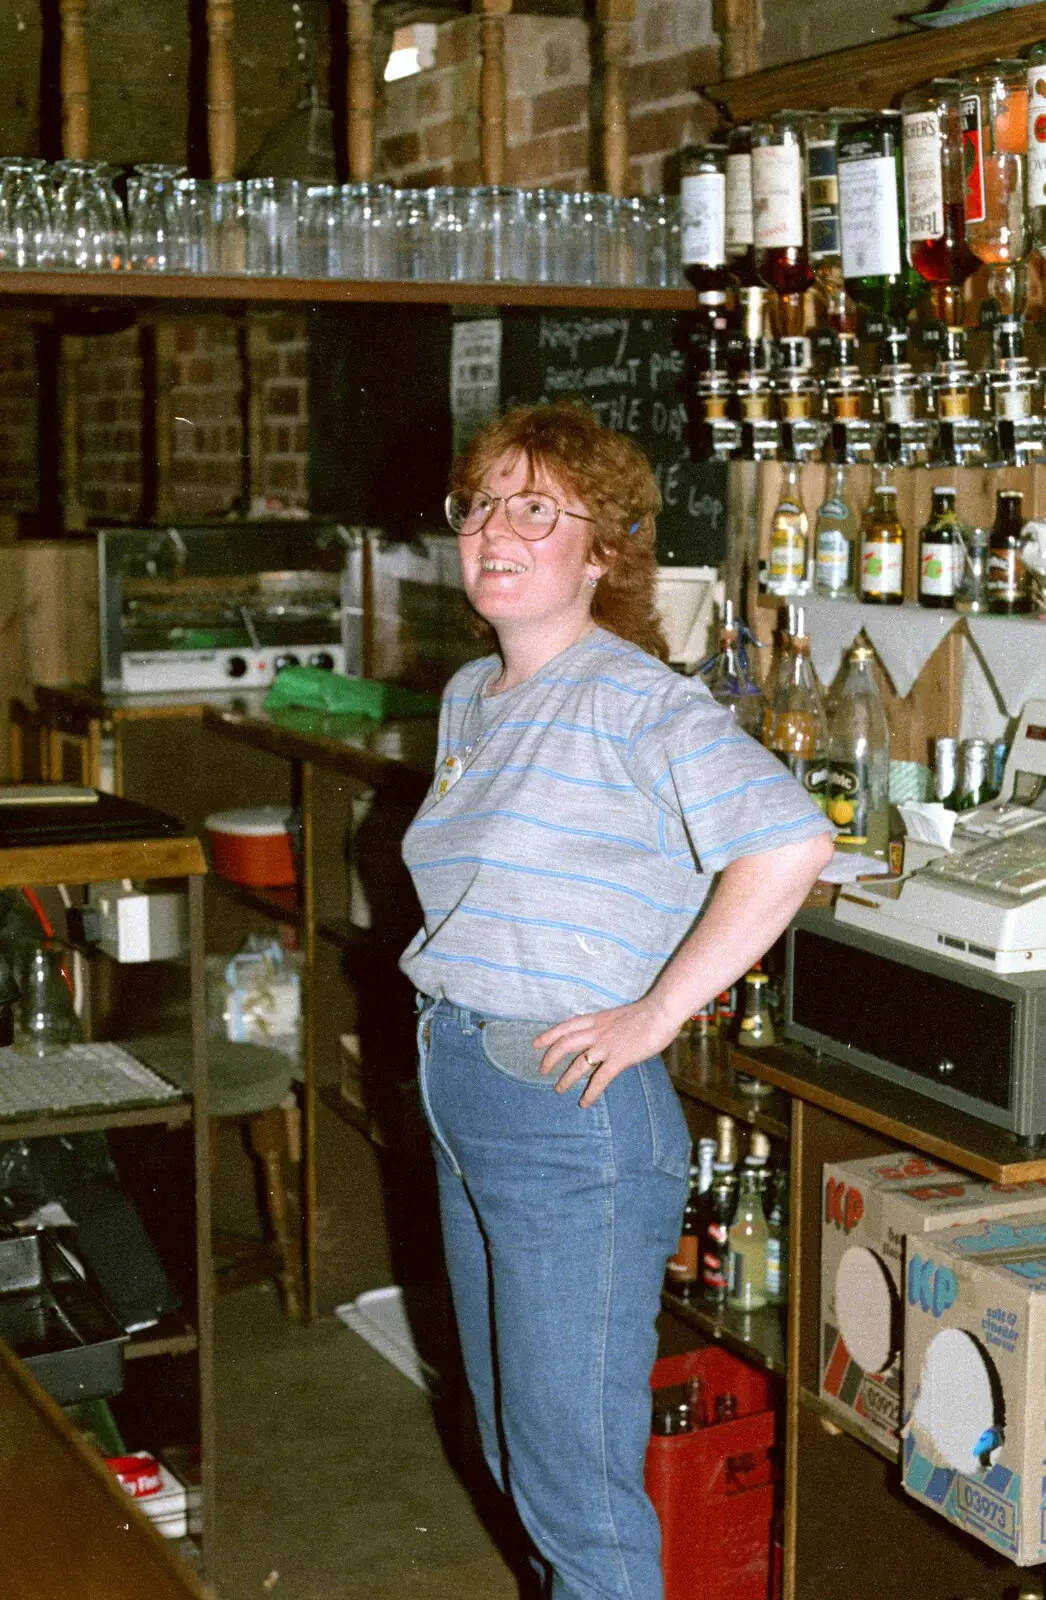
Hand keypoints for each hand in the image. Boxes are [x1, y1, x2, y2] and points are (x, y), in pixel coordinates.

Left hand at [533, 997, 681, 1107]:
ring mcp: (606, 1046)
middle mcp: (596, 1032)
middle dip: (551, 1058)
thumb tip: (607, 1038)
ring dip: (566, 1078)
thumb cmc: (647, 1013)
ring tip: (558, 1089)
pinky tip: (584, 1103)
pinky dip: (590, 1092)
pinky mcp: (619, 1059)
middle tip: (542, 1070)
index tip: (536, 1043)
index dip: (549, 1035)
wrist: (660, 1011)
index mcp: (597, 1019)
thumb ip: (609, 1027)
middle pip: (565, 1044)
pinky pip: (600, 1079)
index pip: (566, 1026)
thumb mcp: (619, 1016)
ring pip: (578, 1064)